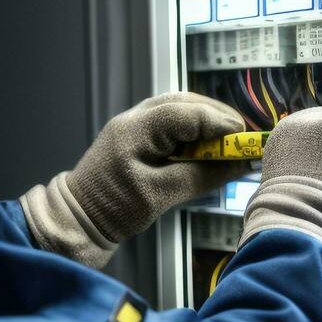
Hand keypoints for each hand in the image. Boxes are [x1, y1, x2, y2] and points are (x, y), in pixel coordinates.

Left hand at [20, 93, 251, 267]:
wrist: (76, 218)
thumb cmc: (113, 208)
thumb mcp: (160, 196)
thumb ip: (200, 177)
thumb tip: (239, 165)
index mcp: (136, 129)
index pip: (187, 112)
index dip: (220, 122)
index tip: (245, 138)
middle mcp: (134, 118)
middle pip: (184, 102)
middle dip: (216, 116)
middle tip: (242, 136)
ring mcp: (133, 124)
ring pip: (177, 108)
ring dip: (205, 120)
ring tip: (229, 140)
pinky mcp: (135, 136)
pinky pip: (169, 122)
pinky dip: (191, 130)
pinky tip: (205, 146)